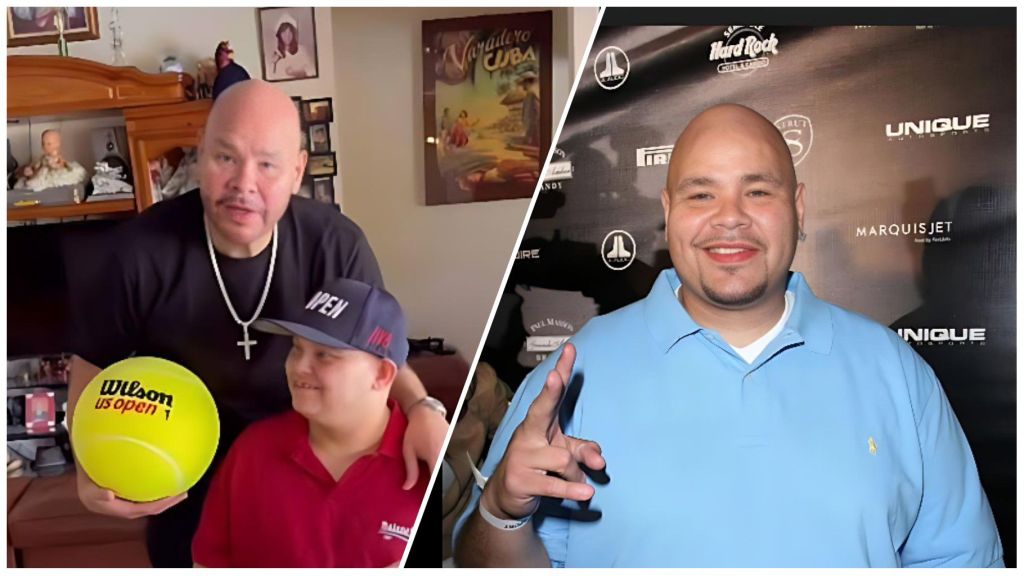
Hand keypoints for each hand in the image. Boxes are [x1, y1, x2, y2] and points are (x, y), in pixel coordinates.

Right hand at [76, 467, 186, 518]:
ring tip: (181, 488)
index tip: (171, 497)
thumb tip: (109, 496)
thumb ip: (97, 494)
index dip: (156, 505)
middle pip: (149, 508)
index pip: (140, 510)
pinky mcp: (130, 495)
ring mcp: (128, 502)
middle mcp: (124, 508)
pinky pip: (146, 495)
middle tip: (183, 493)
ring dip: (165, 497)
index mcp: (117, 509)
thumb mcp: (87, 488)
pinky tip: (168, 481)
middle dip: (166, 503)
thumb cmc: (86, 481)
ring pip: (149, 502)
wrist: (84, 475)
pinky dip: (158, 490)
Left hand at [401, 402, 448, 489]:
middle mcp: (446, 453)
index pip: (436, 481)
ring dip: (442, 475)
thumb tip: (407, 487)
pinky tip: (437, 467)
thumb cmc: (415, 430)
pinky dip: (445, 466)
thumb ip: (410, 470)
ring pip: (448, 468)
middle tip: (428, 493)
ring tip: (431, 480)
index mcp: (435, 456)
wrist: (425, 412)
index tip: (426, 501)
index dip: (432, 492)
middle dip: (436, 484)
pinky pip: (450, 460)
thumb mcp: (408, 451)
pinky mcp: (453, 445)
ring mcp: (451, 448)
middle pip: (444, 476)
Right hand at [481, 343, 604, 519]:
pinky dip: (572, 490)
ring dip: (576, 475)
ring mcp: (522, 456)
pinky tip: (586, 493)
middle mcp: (528, 433)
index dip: (562, 370)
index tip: (570, 349)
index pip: (553, 393)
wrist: (506, 495)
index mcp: (540, 422)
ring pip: (564, 458)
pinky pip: (554, 484)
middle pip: (541, 410)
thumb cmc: (539, 464)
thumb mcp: (563, 453)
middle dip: (549, 393)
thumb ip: (584, 451)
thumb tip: (600, 461)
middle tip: (554, 377)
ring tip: (577, 483)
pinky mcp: (521, 479)